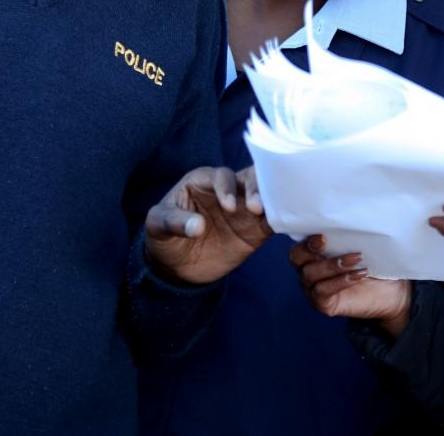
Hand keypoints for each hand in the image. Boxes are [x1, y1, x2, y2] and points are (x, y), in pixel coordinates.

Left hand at [145, 166, 270, 284]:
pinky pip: (274, 220)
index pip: (221, 176)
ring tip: (273, 214)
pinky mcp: (256, 229)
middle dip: (256, 188)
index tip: (228, 207)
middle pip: (250, 178)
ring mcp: (245, 209)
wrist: (177, 268)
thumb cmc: (164, 236)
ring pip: (267, 194)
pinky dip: (282, 219)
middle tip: (257, 208)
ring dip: (273, 200)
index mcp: (203, 181)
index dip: (226, 187)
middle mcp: (229, 190)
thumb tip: (198, 226)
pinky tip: (287, 223)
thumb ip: (174, 222)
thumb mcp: (157, 227)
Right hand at [289, 235, 411, 336]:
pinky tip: (359, 275)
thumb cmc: (375, 262)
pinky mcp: (323, 304)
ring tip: (356, 259)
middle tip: (327, 243)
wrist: (393, 292)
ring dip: (332, 264)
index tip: (323, 234)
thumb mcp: (362, 244)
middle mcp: (309, 270)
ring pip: (310, 274)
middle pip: (296, 257)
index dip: (305, 238)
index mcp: (315, 253)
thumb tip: (351, 215)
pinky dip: (340, 281)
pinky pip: (322, 291)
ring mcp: (313, 289)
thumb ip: (350, 233)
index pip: (299, 242)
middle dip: (308, 248)